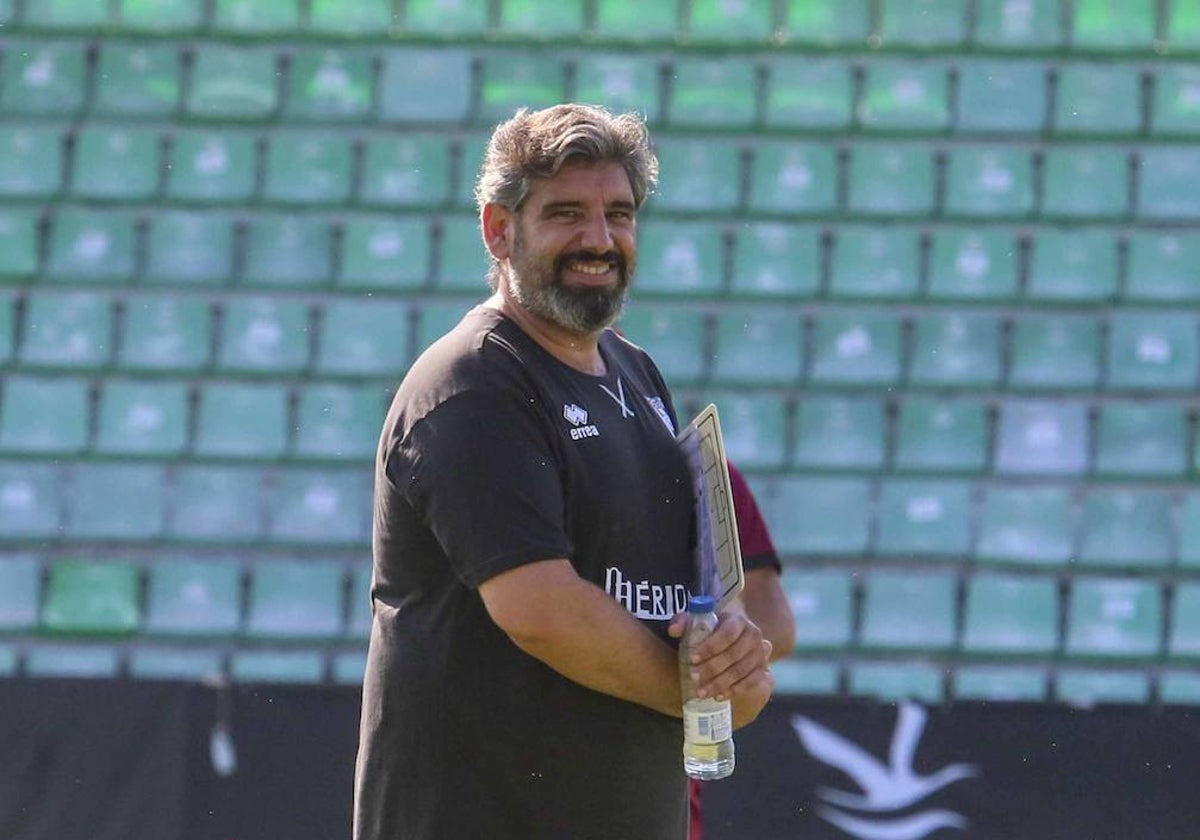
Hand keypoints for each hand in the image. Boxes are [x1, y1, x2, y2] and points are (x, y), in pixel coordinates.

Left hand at [669, 609, 773, 726]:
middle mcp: (753, 635)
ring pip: (740, 671)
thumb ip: (683, 622)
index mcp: (738, 621)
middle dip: (711, 668)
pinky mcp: (762, 669)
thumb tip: (673, 630)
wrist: (734, 641)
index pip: (727, 634)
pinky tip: (719, 696)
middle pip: (733, 655)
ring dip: (720, 683)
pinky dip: (734, 690)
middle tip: (693, 677)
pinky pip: (751, 682)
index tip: (692, 658)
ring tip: (701, 692)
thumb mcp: (697, 621)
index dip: (710, 647)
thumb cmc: (712, 631)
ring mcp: (760, 653)